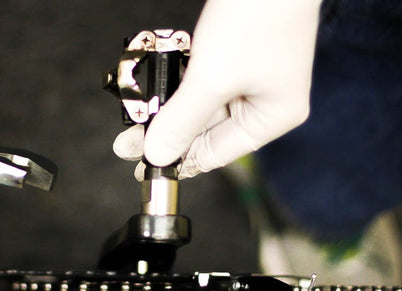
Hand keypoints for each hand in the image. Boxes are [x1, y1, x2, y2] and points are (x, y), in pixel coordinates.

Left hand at [113, 0, 321, 179]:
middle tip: (128, 139)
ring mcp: (250, 76)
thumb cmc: (257, 15)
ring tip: (137, 114)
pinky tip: (157, 87)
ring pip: (200, 104)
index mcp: (272, 117)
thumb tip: (158, 154)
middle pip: (206, 129)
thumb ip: (182, 121)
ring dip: (169, 107)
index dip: (179, 160)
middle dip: (168, 131)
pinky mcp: (236, 54)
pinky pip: (201, 79)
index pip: (217, 153)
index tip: (143, 165)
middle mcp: (264, 101)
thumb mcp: (212, 80)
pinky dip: (179, 83)